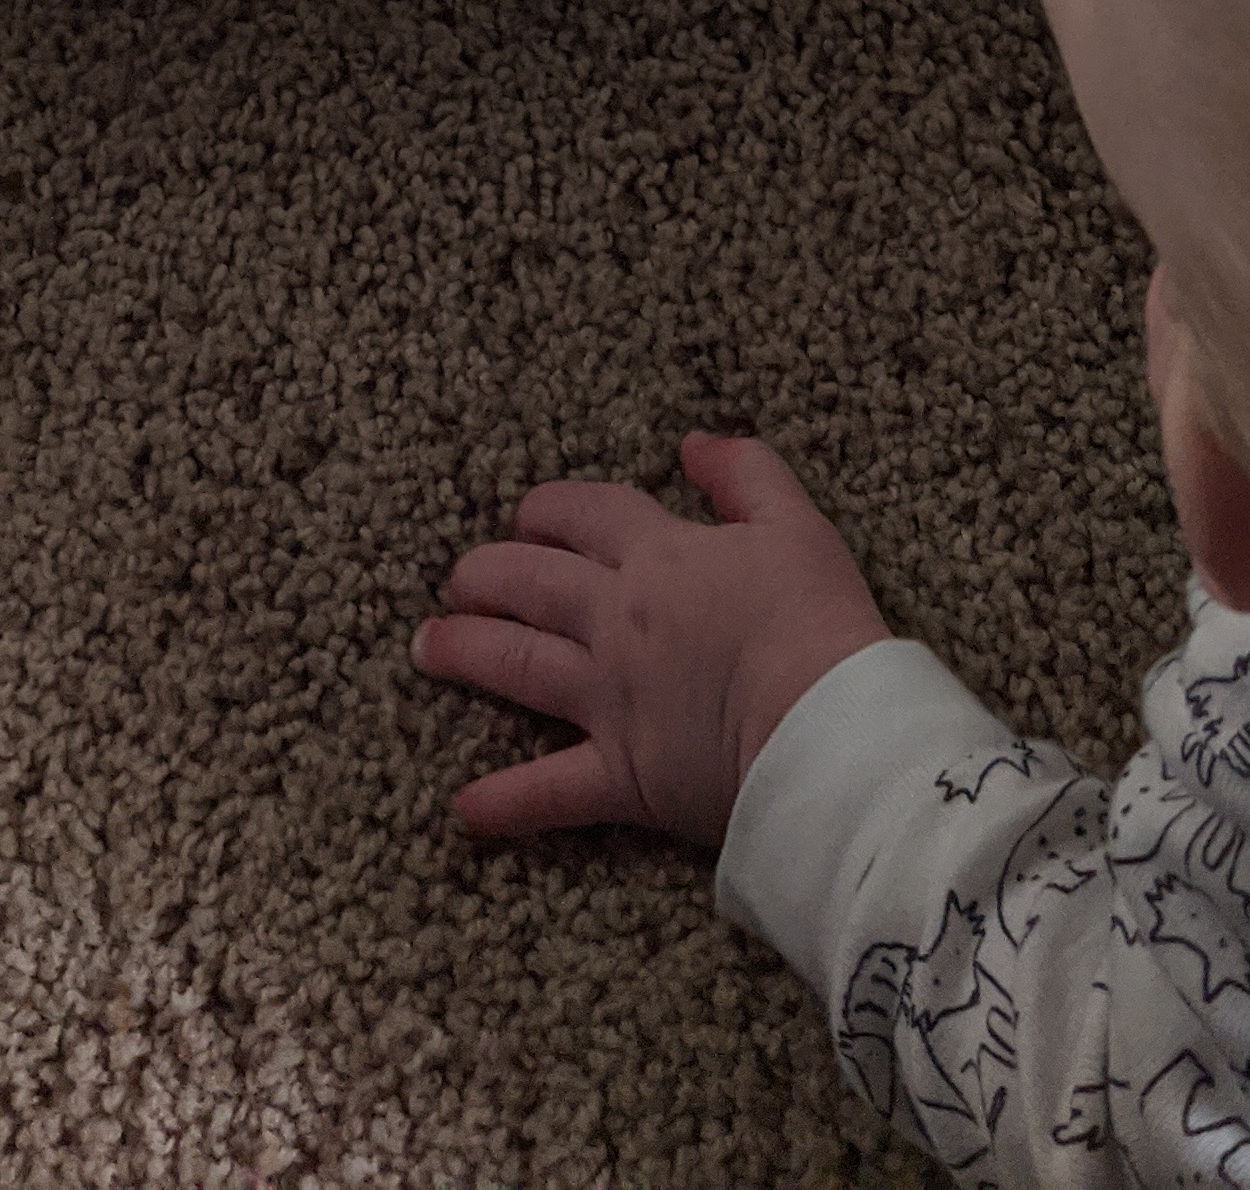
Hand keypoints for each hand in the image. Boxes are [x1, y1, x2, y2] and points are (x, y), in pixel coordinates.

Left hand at [412, 429, 892, 851]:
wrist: (823, 727)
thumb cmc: (819, 621)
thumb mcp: (795, 522)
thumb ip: (745, 473)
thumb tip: (694, 442)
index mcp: (659, 556)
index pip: (585, 515)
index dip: (550, 509)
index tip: (529, 515)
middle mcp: (617, 620)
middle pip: (530, 581)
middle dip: (486, 573)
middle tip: (458, 578)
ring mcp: (610, 698)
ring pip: (519, 665)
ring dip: (467, 652)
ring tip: (426, 646)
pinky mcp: (622, 774)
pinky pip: (551, 791)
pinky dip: (508, 802)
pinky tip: (464, 808)